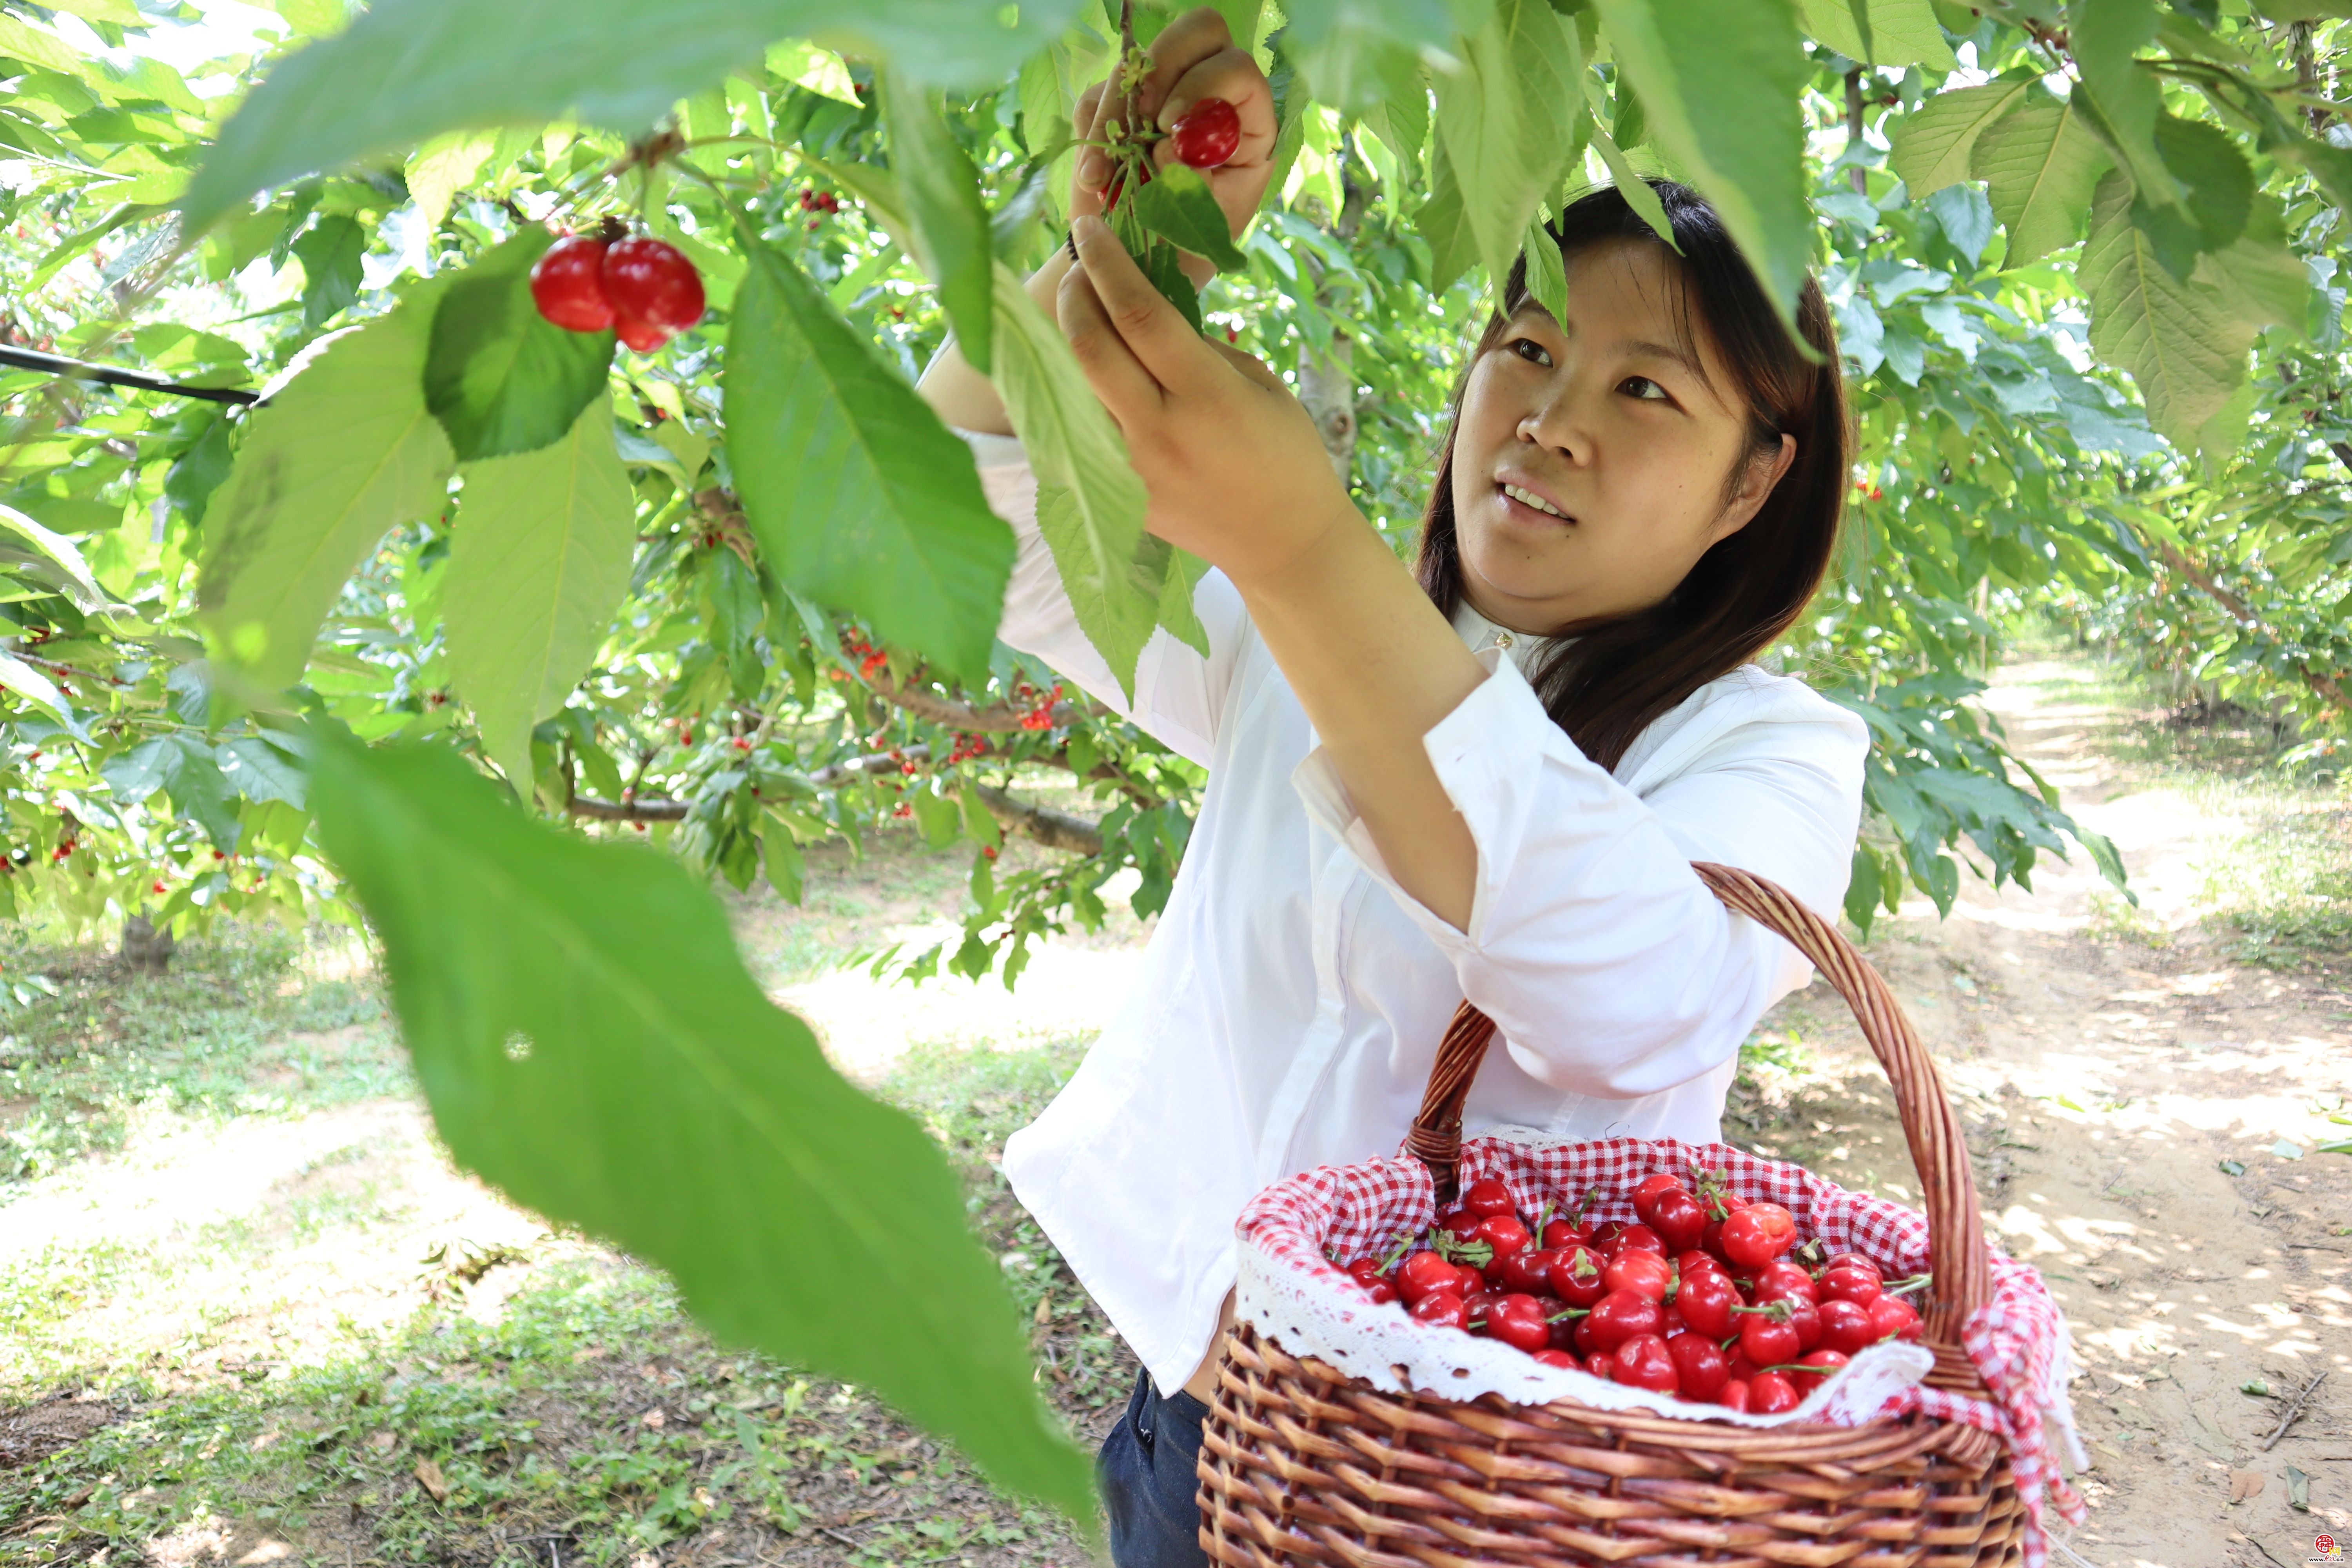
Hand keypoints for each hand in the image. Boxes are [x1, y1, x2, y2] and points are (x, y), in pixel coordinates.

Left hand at [1058, 214, 1353, 583]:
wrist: (1283, 543)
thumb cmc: (1284, 453)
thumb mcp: (1258, 384)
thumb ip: (1200, 348)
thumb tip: (1147, 311)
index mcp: (1204, 396)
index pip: (1136, 311)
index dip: (1106, 262)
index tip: (1089, 227)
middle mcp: (1158, 431)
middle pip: (1088, 346)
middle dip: (1073, 293)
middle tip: (1075, 266)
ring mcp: (1132, 468)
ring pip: (1073, 387)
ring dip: (1065, 341)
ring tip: (1074, 310)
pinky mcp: (1120, 495)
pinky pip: (1080, 429)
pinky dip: (1073, 391)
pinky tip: (1081, 370)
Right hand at [1069, 8, 1275, 279]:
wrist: (1133, 274)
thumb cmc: (1182, 253)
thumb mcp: (1202, 229)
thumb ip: (1196, 186)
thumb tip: (1168, 148)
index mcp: (1247, 124)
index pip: (1237, 68)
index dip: (1205, 83)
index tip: (1172, 127)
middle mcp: (1208, 97)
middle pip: (1198, 31)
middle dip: (1164, 66)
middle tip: (1142, 117)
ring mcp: (1160, 98)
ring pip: (1137, 62)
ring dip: (1115, 115)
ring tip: (1106, 178)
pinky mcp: (1116, 109)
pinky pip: (1096, 95)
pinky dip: (1090, 137)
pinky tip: (1095, 183)